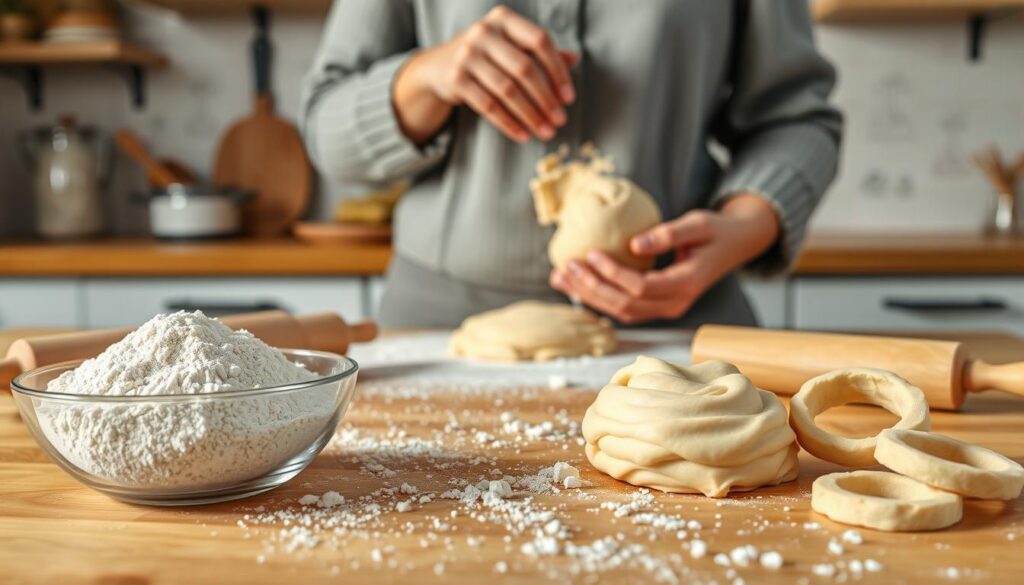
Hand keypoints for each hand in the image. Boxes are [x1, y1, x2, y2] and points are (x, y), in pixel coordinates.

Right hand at [393, 5, 576, 143]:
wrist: (439, 67)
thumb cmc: (486, 55)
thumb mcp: (511, 46)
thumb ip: (539, 51)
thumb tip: (574, 59)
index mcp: (503, 19)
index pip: (539, 41)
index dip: (558, 70)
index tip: (569, 98)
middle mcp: (483, 32)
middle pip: (524, 69)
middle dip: (546, 98)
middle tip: (561, 120)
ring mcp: (467, 55)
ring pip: (507, 90)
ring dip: (531, 115)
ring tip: (546, 131)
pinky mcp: (455, 79)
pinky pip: (488, 105)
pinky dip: (509, 123)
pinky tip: (523, 135)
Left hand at [550, 194, 780, 322]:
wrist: (735, 244)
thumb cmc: (716, 230)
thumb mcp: (698, 224)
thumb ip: (668, 234)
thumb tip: (634, 244)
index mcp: (686, 284)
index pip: (641, 287)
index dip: (612, 273)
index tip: (590, 252)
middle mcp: (675, 303)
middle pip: (625, 305)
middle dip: (590, 287)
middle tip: (565, 267)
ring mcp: (666, 308)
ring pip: (620, 311)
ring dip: (587, 296)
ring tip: (559, 277)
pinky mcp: (657, 305)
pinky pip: (623, 308)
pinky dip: (598, 297)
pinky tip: (576, 285)